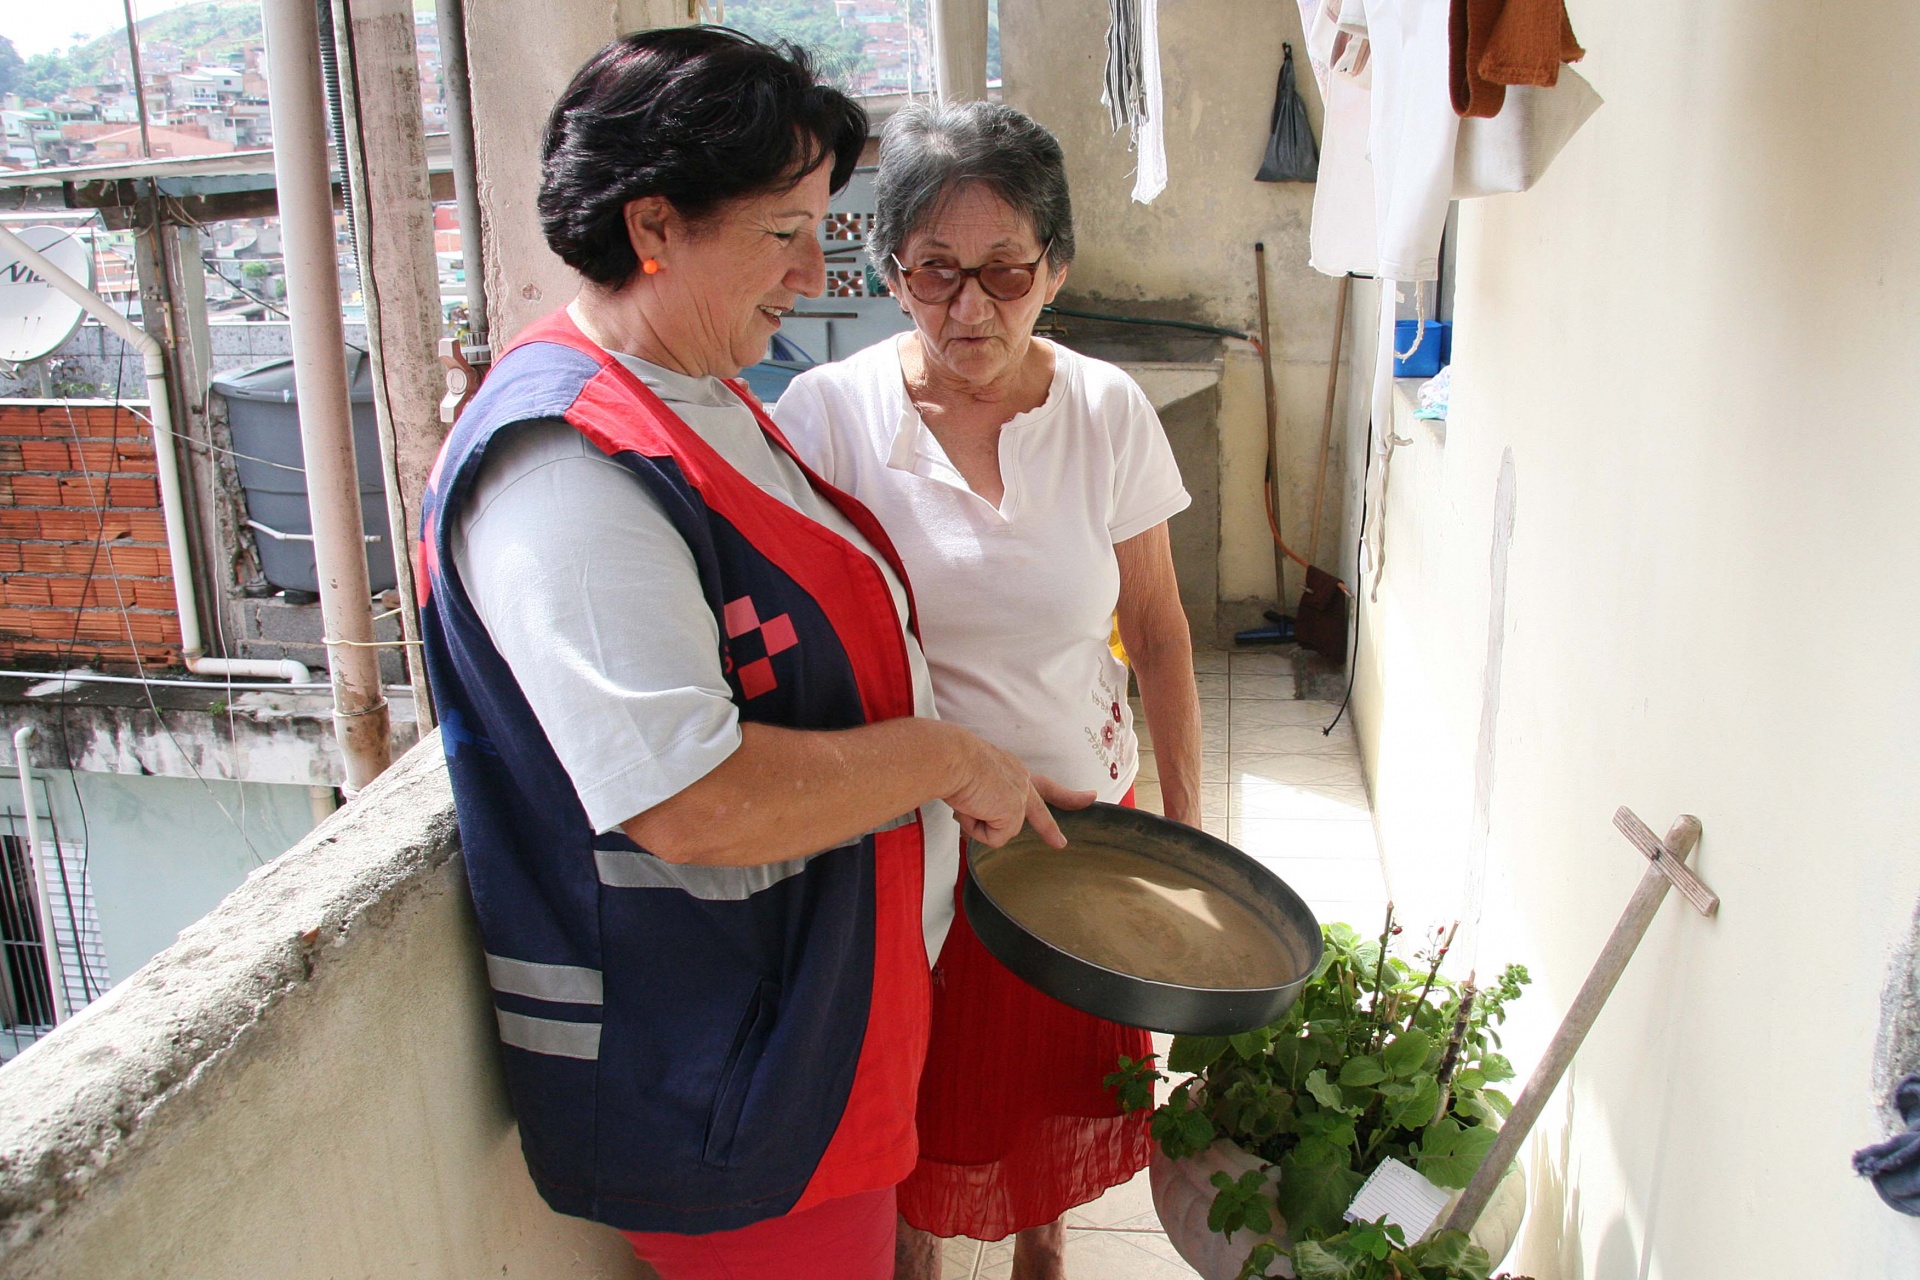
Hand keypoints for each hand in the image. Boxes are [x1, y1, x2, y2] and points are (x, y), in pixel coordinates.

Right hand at [942, 728, 1096, 849]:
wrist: (953, 758)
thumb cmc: (954, 760)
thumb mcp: (974, 775)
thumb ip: (983, 795)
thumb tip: (975, 817)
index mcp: (1012, 770)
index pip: (1041, 784)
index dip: (1065, 794)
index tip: (1089, 797)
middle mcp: (1021, 782)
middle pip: (1040, 810)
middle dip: (1050, 829)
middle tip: (1061, 844)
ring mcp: (1021, 799)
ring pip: (998, 830)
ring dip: (976, 822)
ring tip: (966, 801)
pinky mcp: (1014, 815)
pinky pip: (992, 838)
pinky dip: (976, 829)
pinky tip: (971, 808)